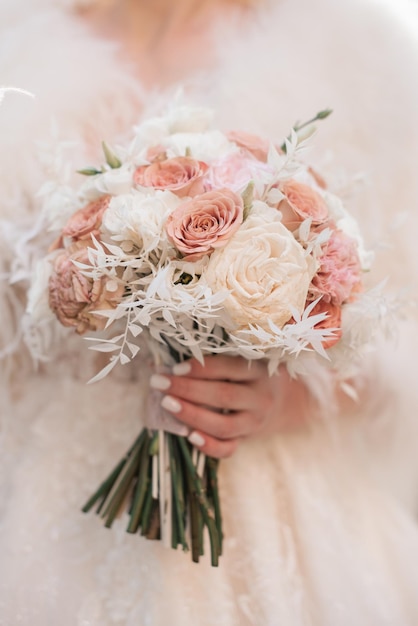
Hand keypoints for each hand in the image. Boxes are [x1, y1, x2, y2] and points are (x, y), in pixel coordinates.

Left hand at [150, 355, 309, 458]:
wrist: (286, 400)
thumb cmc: (252, 373)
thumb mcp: (245, 359)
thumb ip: (214, 359)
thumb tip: (164, 359)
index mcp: (259, 370)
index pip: (228, 368)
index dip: (201, 367)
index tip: (174, 367)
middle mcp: (260, 397)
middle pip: (222, 396)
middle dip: (187, 390)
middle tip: (159, 383)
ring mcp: (255, 421)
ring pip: (224, 425)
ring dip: (192, 416)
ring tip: (166, 404)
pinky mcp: (248, 439)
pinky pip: (229, 449)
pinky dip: (209, 446)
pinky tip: (189, 436)